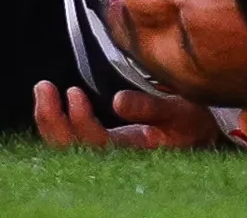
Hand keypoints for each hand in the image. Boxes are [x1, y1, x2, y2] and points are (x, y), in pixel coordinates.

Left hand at [32, 82, 221, 149]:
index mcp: (134, 153)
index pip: (96, 145)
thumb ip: (149, 107)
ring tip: (43, 90)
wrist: (203, 137)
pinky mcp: (102, 148)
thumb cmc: (191, 123)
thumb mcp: (178, 111)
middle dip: (52, 121)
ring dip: (50, 121)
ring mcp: (107, 156)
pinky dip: (56, 124)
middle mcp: (115, 160)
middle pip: (72, 152)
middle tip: (43, 86)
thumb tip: (117, 101)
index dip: (80, 122)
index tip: (73, 92)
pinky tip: (51, 103)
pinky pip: (71, 143)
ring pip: (67, 150)